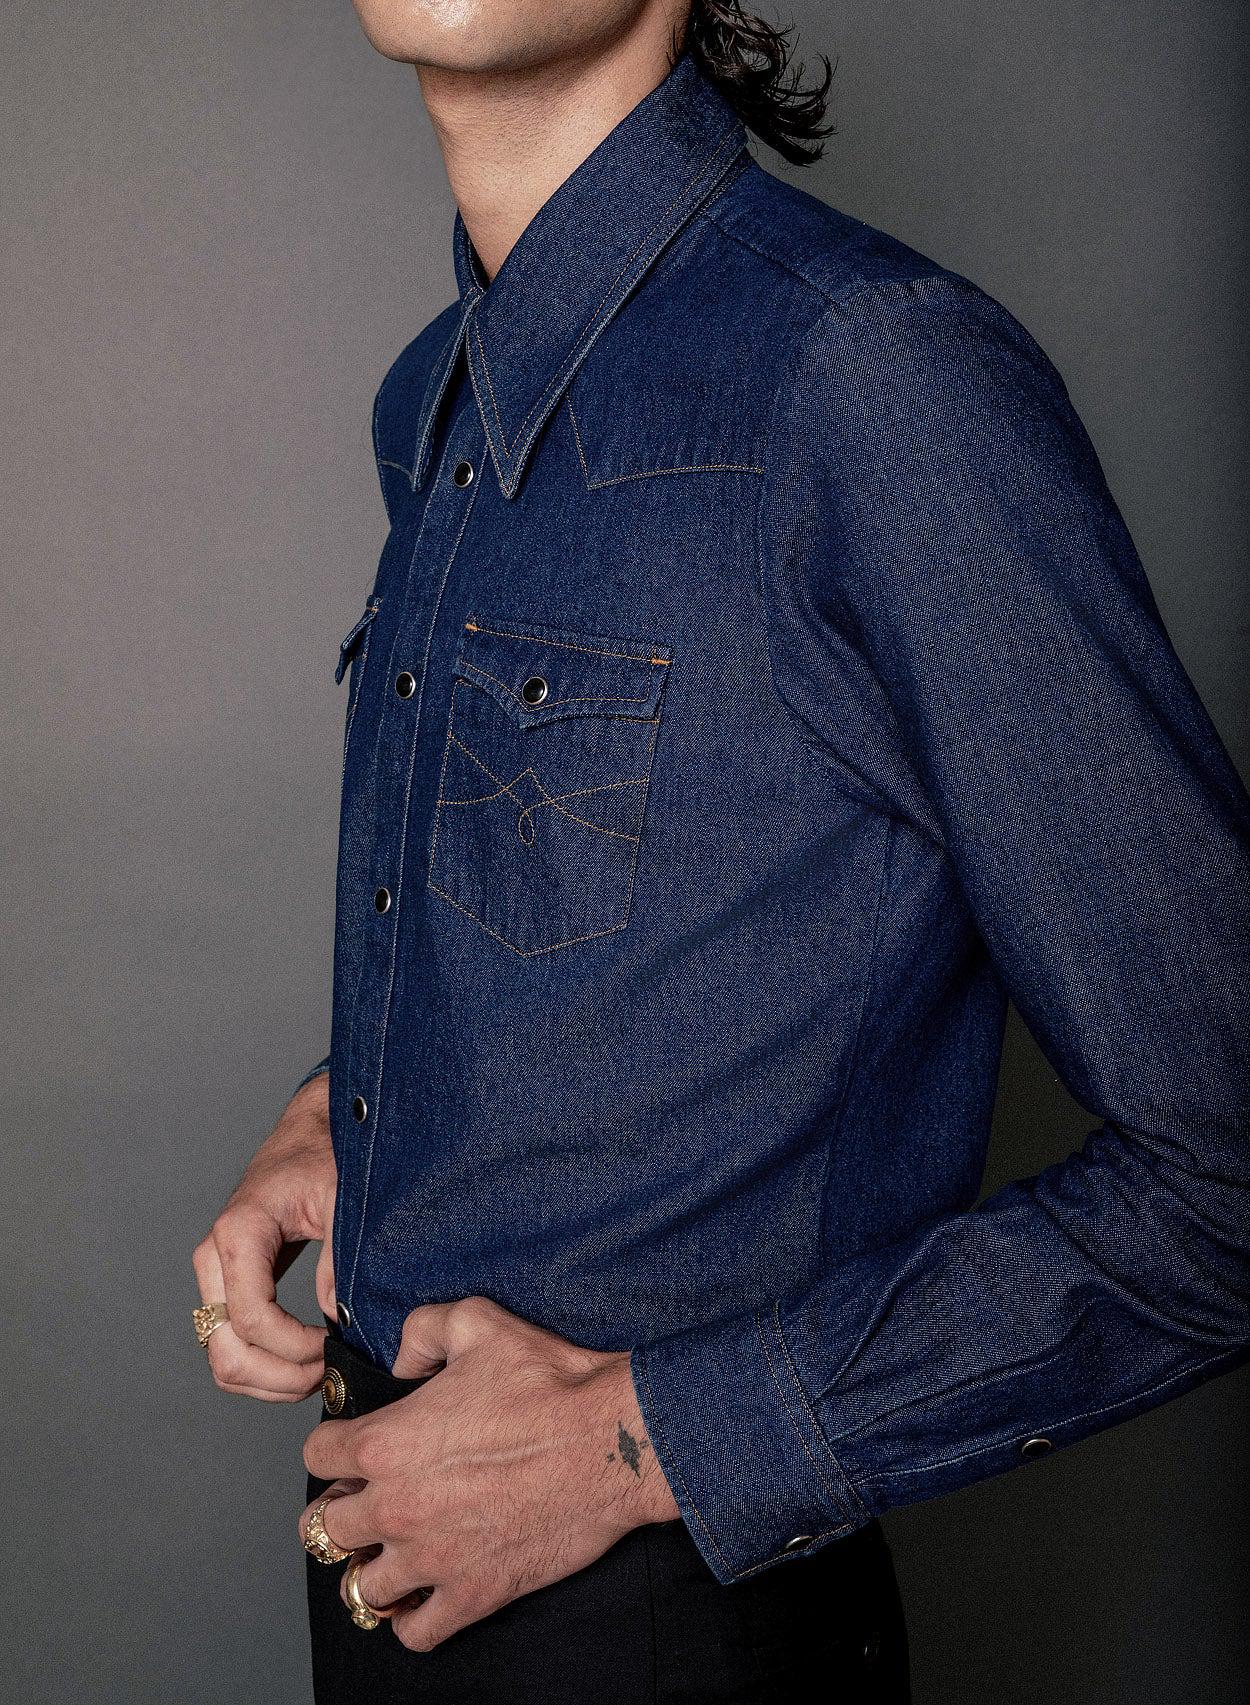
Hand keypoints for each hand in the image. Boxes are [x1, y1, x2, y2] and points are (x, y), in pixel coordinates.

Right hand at [192, 1071, 335, 1400]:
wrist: (308, 1134)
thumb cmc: (325, 1158)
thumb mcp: (343, 1199)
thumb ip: (340, 1260)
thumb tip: (338, 1320)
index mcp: (239, 1232)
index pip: (251, 1319)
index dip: (295, 1348)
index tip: (336, 1346)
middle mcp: (215, 1258)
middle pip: (226, 1351)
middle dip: (280, 1376)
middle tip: (330, 1372)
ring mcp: (216, 1276)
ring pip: (223, 1359)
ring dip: (271, 1382)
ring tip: (321, 1371)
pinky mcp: (227, 1287)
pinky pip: (231, 1347)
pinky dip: (264, 1371)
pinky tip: (305, 1363)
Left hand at [299, 1295, 680, 1650]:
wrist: (610, 1440)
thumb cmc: (547, 1381)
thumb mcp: (476, 1322)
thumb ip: (421, 1330)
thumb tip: (401, 1360)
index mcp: (386, 1442)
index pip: (316, 1456)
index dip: (333, 1447)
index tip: (354, 1448)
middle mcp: (396, 1507)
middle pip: (323, 1528)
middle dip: (342, 1511)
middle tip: (369, 1501)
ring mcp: (432, 1558)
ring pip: (361, 1588)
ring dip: (372, 1569)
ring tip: (394, 1553)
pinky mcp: (472, 1594)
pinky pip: (414, 1632)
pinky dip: (412, 1620)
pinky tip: (426, 1595)